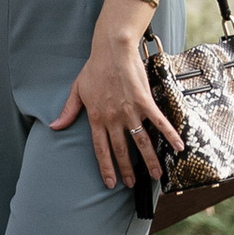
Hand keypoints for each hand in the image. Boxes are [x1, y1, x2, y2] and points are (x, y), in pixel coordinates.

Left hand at [52, 31, 175, 192]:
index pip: (100, 148)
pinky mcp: (144, 101)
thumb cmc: (94, 68)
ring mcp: (129, 111)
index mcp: (96, 117)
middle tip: (132, 184)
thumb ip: (68, 111)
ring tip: (156, 175)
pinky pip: (159, 122)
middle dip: (127, 169)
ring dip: (149, 160)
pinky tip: (179, 147)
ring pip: (141, 142)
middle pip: (121, 150)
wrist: (112, 50)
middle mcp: (113, 118)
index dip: (106, 167)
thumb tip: (54, 127)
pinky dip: (169, 135)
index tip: (110, 182)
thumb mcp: (77, 90)